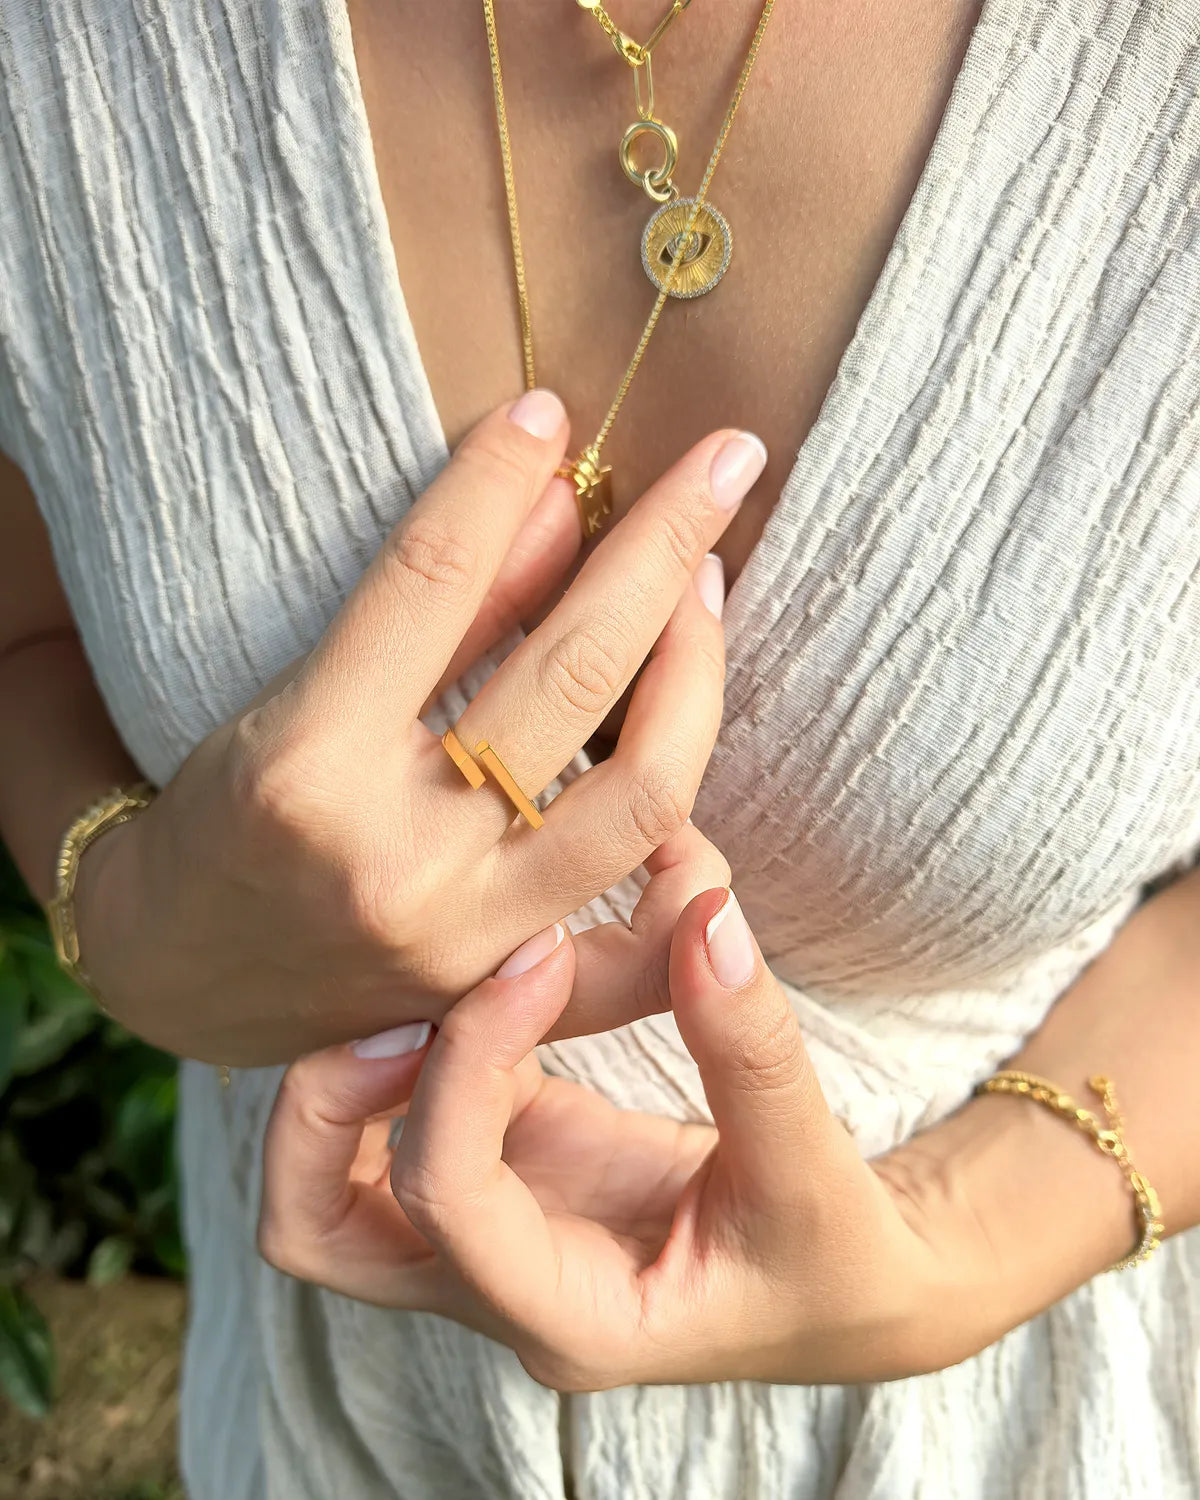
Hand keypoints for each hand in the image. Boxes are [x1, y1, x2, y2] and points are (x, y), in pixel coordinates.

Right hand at [74, 392, 763, 1061]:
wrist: (180, 974)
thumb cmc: (222, 819)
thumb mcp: (293, 695)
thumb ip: (437, 611)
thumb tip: (555, 501)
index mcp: (307, 764)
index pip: (431, 583)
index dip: (499, 478)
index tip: (551, 411)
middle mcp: (395, 858)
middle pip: (572, 676)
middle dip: (663, 546)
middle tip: (726, 459)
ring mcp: (466, 938)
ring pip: (641, 792)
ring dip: (697, 672)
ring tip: (708, 584)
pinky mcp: (507, 992)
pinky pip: (635, 916)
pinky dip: (681, 822)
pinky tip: (692, 734)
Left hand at [259, 858, 999, 1389]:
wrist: (842, 1285)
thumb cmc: (830, 1254)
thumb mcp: (811, 1166)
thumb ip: (752, 1045)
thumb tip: (702, 911)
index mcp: (567, 1316)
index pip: (445, 1202)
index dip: (467, 1064)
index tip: (537, 957)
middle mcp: (499, 1284)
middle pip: (314, 1225)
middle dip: (324, 1103)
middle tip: (405, 1000)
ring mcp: (491, 1227)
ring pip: (333, 1173)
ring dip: (356, 1068)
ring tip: (445, 972)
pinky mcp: (511, 1165)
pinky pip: (418, 1104)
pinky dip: (432, 1038)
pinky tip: (500, 971)